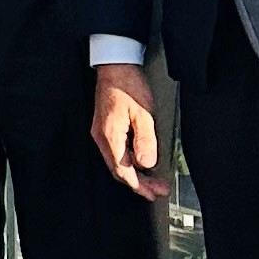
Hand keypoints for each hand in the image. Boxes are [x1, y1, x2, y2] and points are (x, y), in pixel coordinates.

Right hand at [90, 64, 166, 203]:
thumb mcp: (144, 114)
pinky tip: (140, 162)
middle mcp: (102, 137)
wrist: (116, 66)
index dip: (138, 185)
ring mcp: (102, 132)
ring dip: (135, 173)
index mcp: (110, 136)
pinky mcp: (106, 127)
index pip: (123, 170)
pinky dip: (129, 161)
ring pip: (117, 162)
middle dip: (138, 183)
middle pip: (118, 170)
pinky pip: (116, 152)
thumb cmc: (128, 85)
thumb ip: (146, 140)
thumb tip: (146, 164)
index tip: (153, 192)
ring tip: (152, 180)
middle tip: (156, 190)